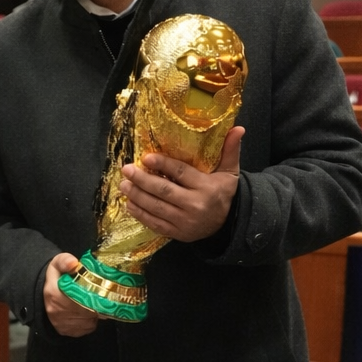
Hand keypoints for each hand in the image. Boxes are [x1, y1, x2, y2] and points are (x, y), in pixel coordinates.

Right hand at [44, 252, 98, 337]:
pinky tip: (88, 314)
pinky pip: (86, 329)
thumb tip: (74, 263)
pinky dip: (91, 322)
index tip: (99, 293)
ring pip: (89, 321)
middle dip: (97, 306)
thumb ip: (64, 260)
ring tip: (94, 305)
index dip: (92, 297)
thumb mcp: (56, 264)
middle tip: (103, 299)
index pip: (79, 298)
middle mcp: (56, 311)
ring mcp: (61, 323)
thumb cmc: (55, 279)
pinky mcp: (66, 332)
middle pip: (86, 311)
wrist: (43, 296)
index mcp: (54, 293)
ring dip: (95, 314)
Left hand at [118, 126, 243, 242]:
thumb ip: (230, 150)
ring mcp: (184, 221)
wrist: (227, 224)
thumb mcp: (230, 171)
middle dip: (142, 180)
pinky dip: (140, 214)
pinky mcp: (177, 233)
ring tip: (124, 184)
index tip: (146, 158)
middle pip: (164, 191)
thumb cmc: (223, 192)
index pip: (181, 174)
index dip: (163, 165)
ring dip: (137, 196)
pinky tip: (129, 204)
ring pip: (156, 208)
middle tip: (127, 170)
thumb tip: (238, 128)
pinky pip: (155, 224)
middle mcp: (194, 205)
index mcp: (206, 187)